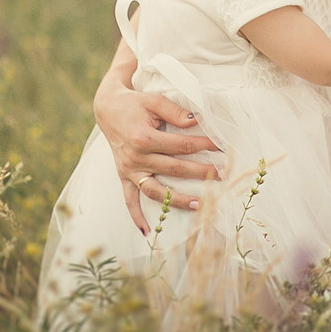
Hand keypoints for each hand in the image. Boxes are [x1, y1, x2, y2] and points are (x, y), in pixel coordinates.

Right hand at [92, 76, 221, 232]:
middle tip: (223, 175)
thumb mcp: (154, 101)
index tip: (221, 147)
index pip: (182, 146)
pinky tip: (146, 231)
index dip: (204, 146)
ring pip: (155, 190)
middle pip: (174, 169)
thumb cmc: (135, 103)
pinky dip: (136, 216)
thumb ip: (175, 112)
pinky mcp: (123, 175)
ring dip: (176, 200)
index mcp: (144, 138)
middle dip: (201, 173)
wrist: (107, 108)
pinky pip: (129, 199)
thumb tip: (198, 121)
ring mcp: (129, 169)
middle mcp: (136, 157)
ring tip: (200, 205)